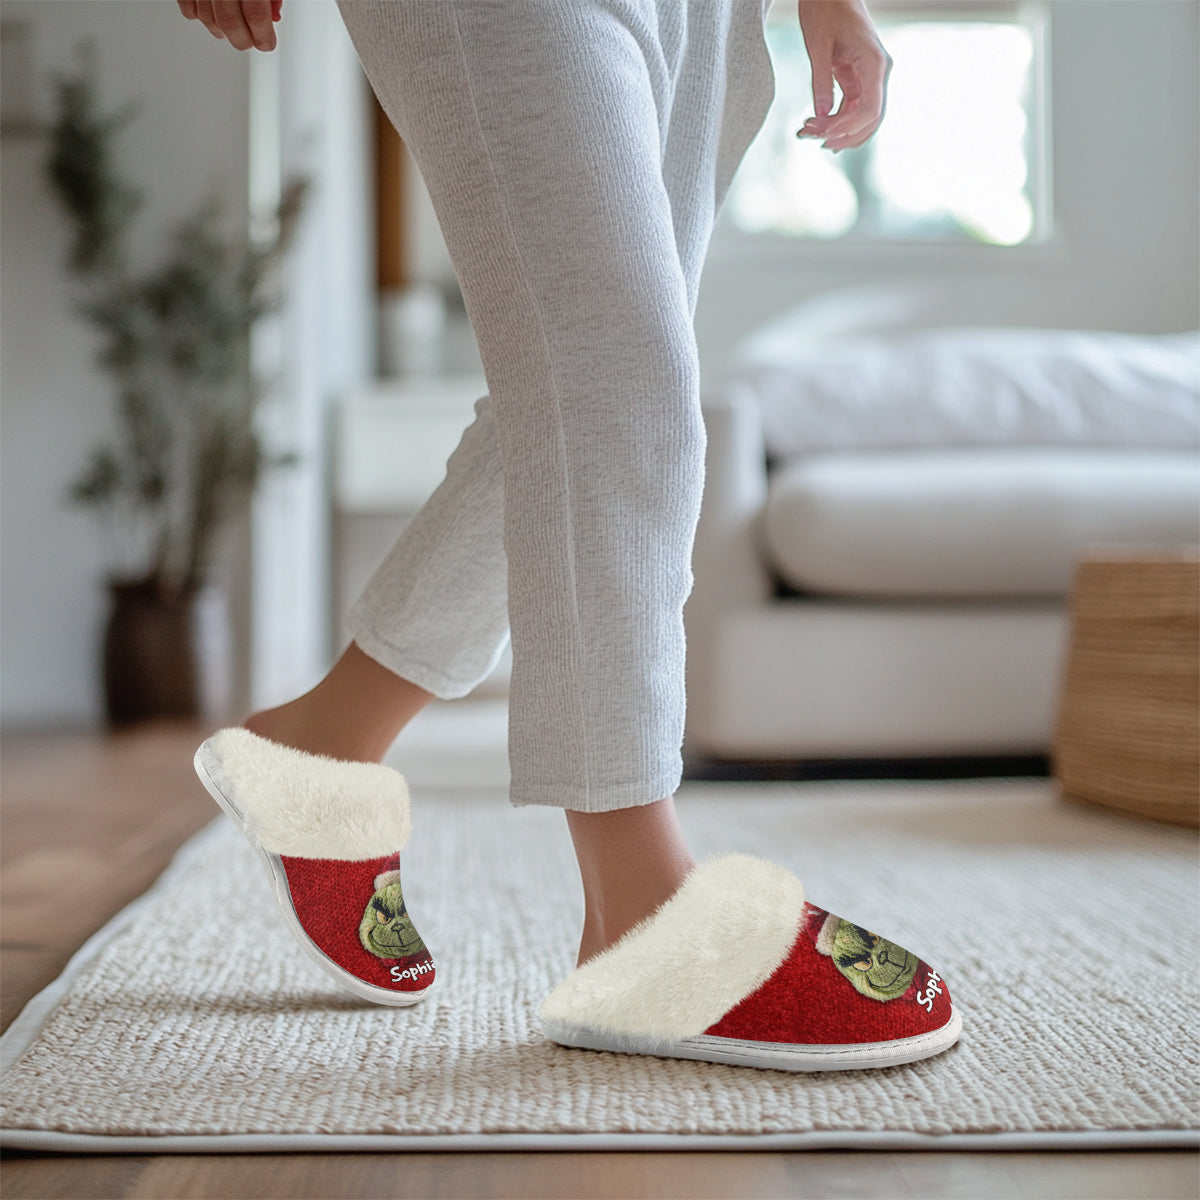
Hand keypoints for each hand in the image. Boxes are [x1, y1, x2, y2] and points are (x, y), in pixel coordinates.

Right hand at [176, 0, 282, 51]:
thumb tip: (274, 17)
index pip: (255, 14)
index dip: (263, 36)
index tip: (267, 43)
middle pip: (229, 22)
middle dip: (244, 40)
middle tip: (253, 40)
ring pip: (207, 19)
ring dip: (224, 32)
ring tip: (235, 28)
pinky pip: (188, 9)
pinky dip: (202, 18)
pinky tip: (213, 15)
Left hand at [795, 0, 890, 150]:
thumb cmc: (825, 9)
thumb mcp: (818, 46)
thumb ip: (821, 81)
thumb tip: (821, 115)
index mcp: (874, 63)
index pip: (871, 109)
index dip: (849, 128)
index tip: (824, 135)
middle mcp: (877, 73)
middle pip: (869, 120)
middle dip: (842, 134)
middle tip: (812, 139)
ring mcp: (868, 77)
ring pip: (859, 117)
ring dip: (836, 130)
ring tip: (806, 132)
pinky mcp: (857, 78)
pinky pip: (850, 108)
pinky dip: (834, 120)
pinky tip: (815, 126)